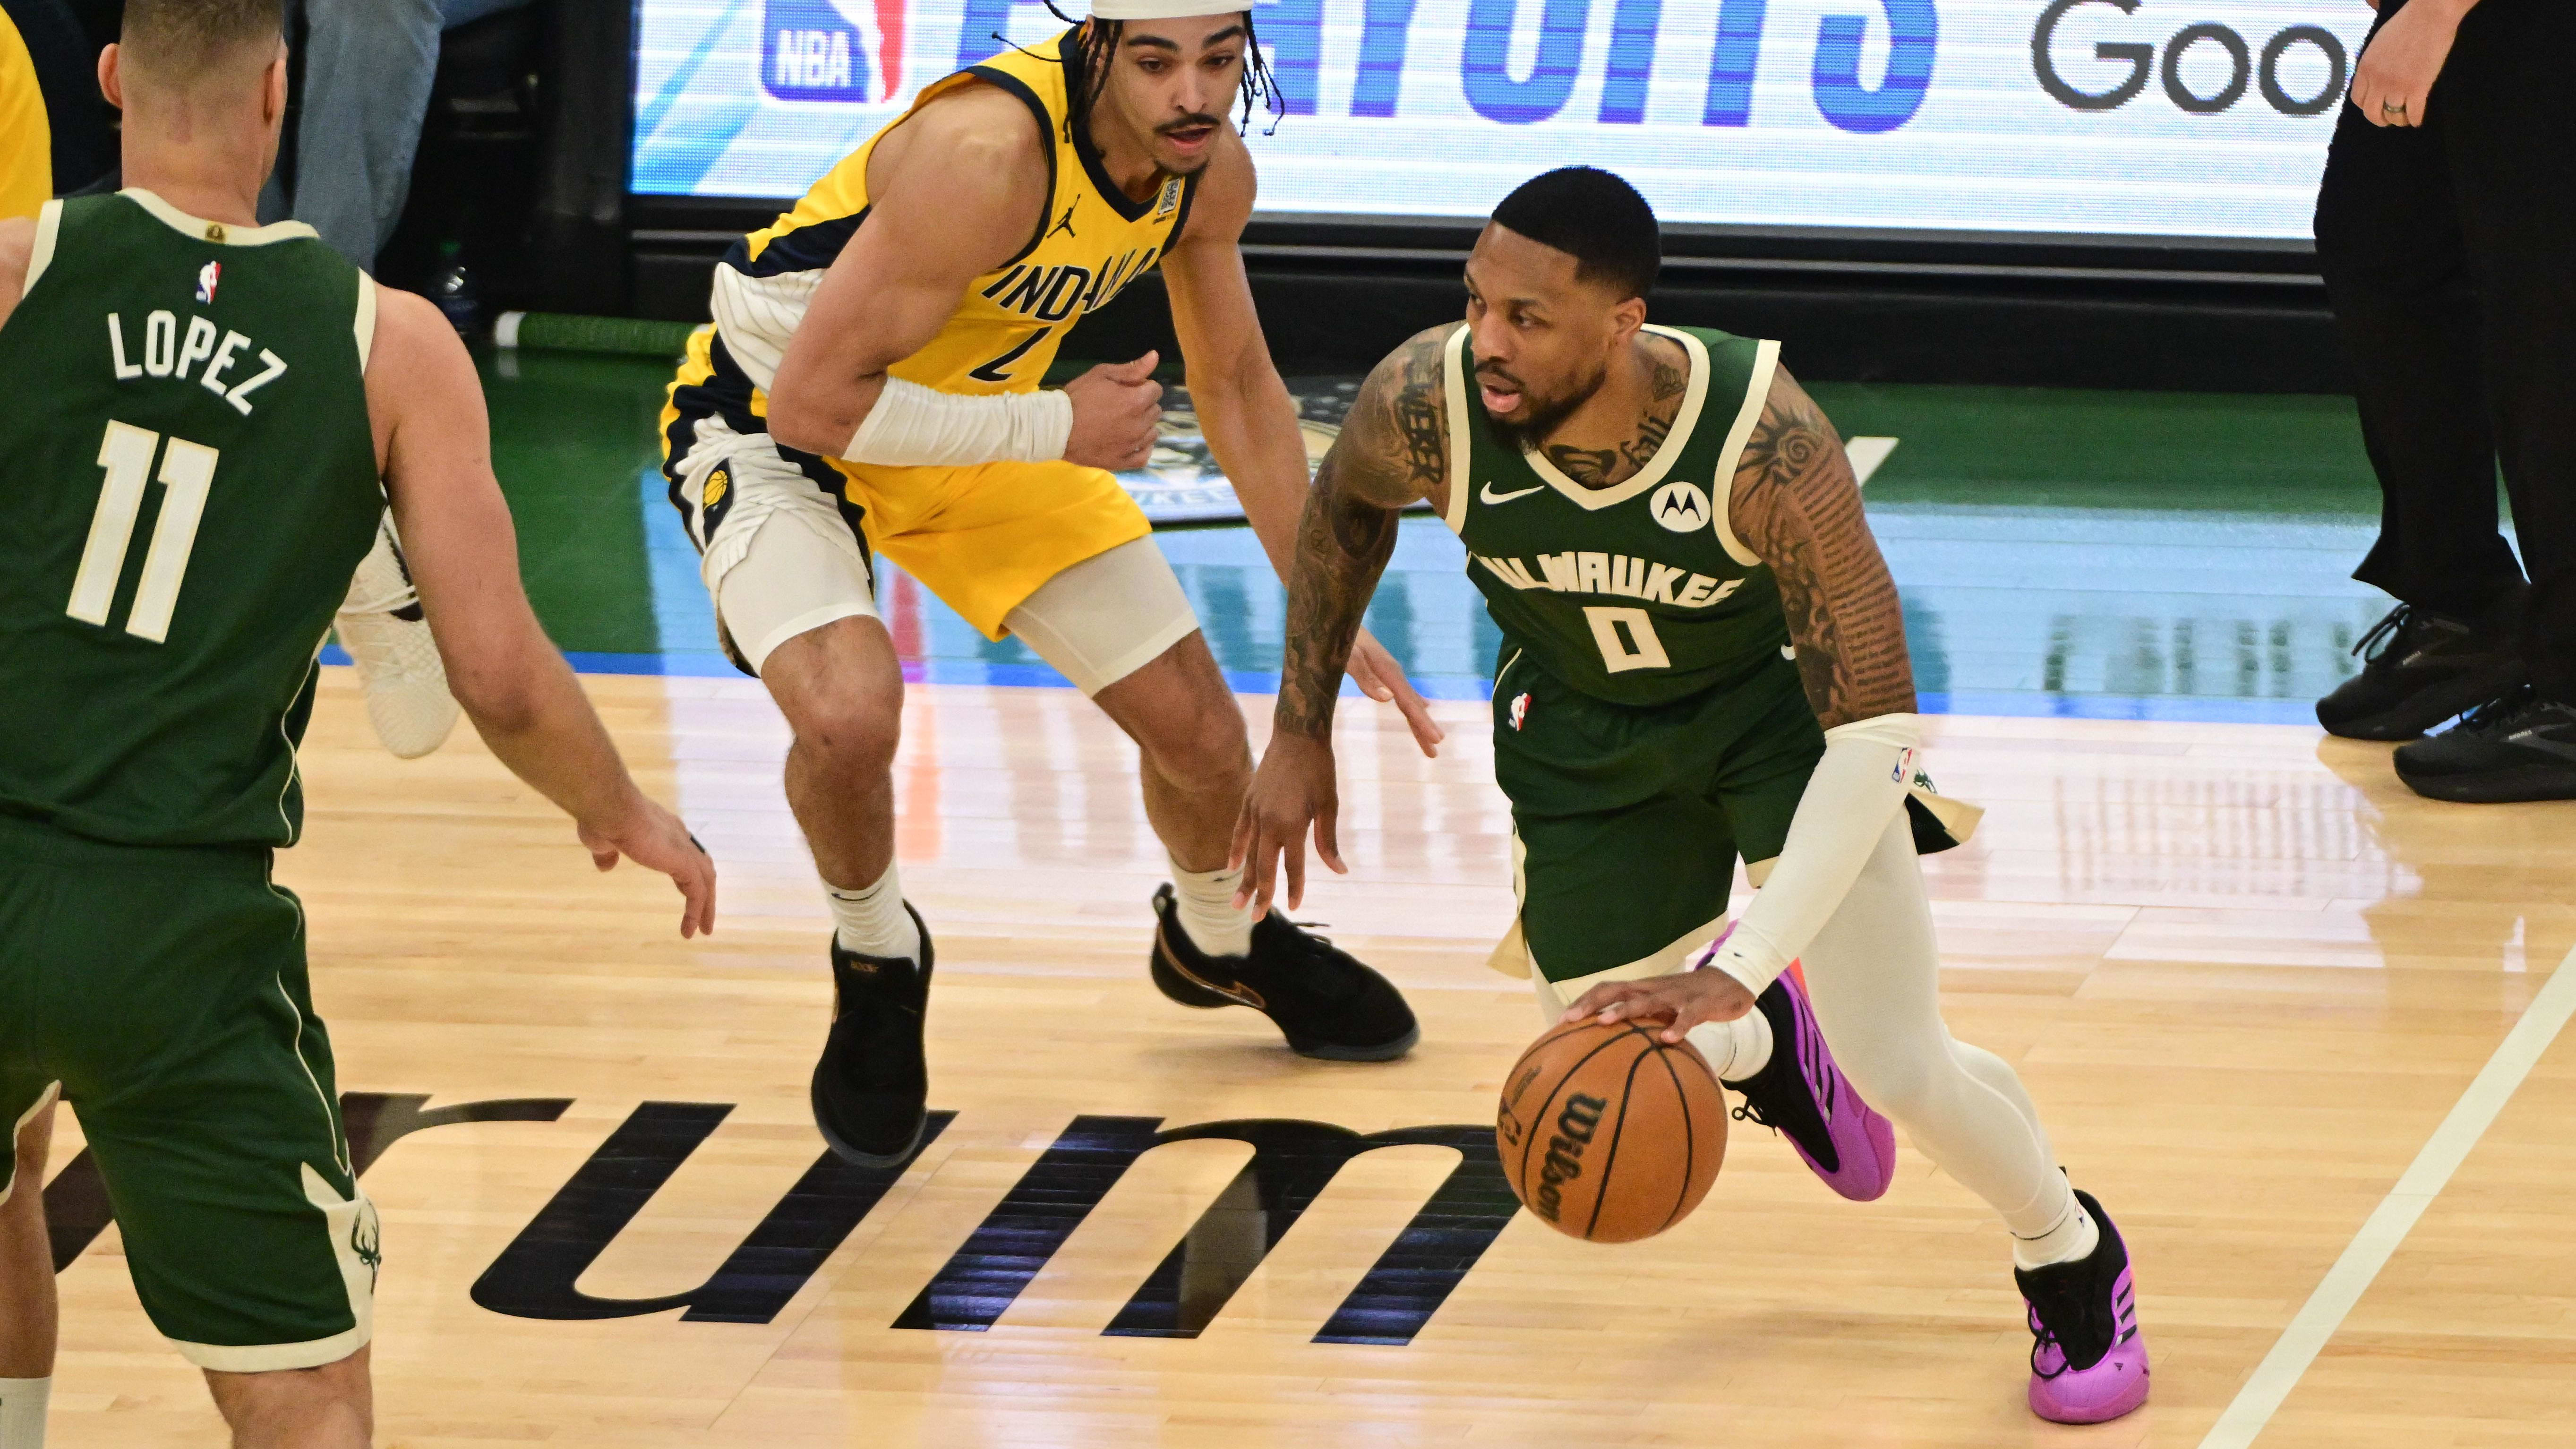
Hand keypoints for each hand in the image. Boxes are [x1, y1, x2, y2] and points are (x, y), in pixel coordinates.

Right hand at [577, 794, 716, 938]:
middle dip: (704, 891)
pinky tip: (688, 931)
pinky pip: (698, 892)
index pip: (683, 852)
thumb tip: (606, 866)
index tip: (684, 891)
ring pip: (705, 880)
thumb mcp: (601, 841)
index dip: (686, 873)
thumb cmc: (602, 820)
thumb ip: (606, 853)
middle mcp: (678, 836)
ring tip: (703, 930)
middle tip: (703, 916)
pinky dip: (697, 911)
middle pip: (702, 866)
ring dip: (706, 906)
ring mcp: (683, 848)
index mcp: (663, 829)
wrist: (609, 808)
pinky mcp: (683, 861)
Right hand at [1062, 351, 1162, 470]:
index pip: (1155, 390)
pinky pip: (1144, 456)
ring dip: (1143, 425)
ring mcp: (1132, 445)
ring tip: (1123, 423)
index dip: (1142, 386)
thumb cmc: (1077, 397)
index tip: (1127, 389)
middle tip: (1122, 405)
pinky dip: (1142, 448)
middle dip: (1143, 404)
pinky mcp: (1122, 461)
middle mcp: (1139, 424)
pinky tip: (1132, 442)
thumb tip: (1155, 356)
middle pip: (1155, 410)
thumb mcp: (1102, 374)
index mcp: (1136, 401)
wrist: (1056, 427)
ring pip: (1152, 433)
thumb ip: (1132, 368)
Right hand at [1228, 731, 1343, 913]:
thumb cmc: (1319, 769)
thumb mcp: (1329, 805)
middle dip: (1260, 894)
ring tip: (1235, 903)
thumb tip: (1338, 871)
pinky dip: (1236, 850)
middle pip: (1263, 867)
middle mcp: (1269, 822)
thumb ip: (1328, 841)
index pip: (1292, 867)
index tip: (1293, 906)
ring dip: (1243, 880)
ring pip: (1248, 854)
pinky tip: (1232, 867)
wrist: (1297, 733)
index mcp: (1292, 824)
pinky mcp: (1248, 801)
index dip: (1293, 888)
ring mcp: (1255, 811)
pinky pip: (1239, 832)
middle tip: (1255, 918)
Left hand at [1346, 629, 1444, 757]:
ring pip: (1408, 700)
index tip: (1437, 740)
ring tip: (1431, 742)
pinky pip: (1403, 692)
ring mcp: (1389, 671)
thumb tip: (1387, 698)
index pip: (1408, 702)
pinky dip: (1414, 703)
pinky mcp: (1382, 670)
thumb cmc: (1338, 633)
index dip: (1422, 722)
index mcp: (1387, 671)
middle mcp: (1392, 672)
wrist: (1337, 612)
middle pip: (1412, 705)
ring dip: (1420, 721)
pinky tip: (1424, 706)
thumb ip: (1364, 676)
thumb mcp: (1347, 654)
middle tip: (1434, 753)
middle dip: (1423, 728)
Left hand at [1562, 969, 1755, 1044]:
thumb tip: (1614, 1050)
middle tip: (1570, 1021)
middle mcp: (1654, 989)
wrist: (1731, 984)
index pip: (1606, 990)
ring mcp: (1677, 995)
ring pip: (1647, 1000)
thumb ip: (1642, 1025)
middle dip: (1591, 1004)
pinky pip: (1688, 1015)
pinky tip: (1669, 1041)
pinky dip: (1678, 1027)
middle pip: (1617, 990)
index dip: (1583, 1003)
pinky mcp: (1701, 1004)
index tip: (1560, 1022)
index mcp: (1643, 990)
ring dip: (1624, 1011)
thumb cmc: (1690, 1001)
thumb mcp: (1663, 1012)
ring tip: (1605, 1023)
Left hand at [2349, 0, 2466, 126]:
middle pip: (2371, 113)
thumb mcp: (2378, 45)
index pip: (2357, 99)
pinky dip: (2415, 119)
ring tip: (2405, 119)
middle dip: (2380, 119)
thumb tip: (2373, 78)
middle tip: (2388, 119)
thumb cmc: (2407, 24)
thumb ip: (2373, 64)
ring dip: (2399, 120)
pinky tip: (2418, 120)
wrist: (2429, 15)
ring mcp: (2396, 85)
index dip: (2366, 106)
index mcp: (2365, 68)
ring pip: (2392, 115)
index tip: (2375, 107)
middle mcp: (2377, 80)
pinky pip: (2412, 113)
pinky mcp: (2417, 87)